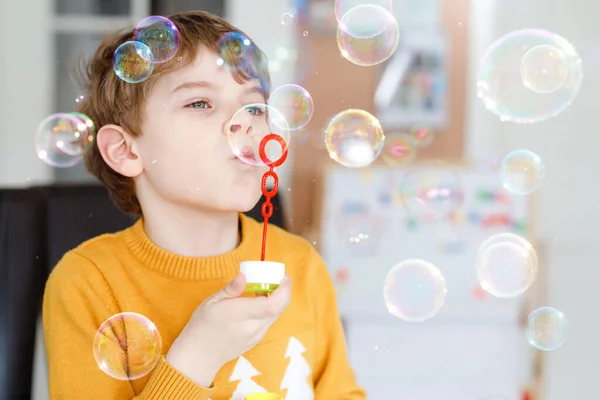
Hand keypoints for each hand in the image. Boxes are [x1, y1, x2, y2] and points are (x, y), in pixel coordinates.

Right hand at [166, 273, 291, 386]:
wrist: (200, 355)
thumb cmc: (203, 325)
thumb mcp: (212, 301)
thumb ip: (231, 289)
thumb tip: (243, 276)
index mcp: (240, 314)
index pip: (272, 304)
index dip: (283, 289)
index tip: (282, 275)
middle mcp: (253, 327)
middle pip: (279, 308)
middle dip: (284, 290)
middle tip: (277, 277)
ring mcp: (256, 336)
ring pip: (276, 314)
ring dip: (277, 299)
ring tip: (266, 286)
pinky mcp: (257, 339)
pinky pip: (269, 321)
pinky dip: (270, 308)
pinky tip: (259, 300)